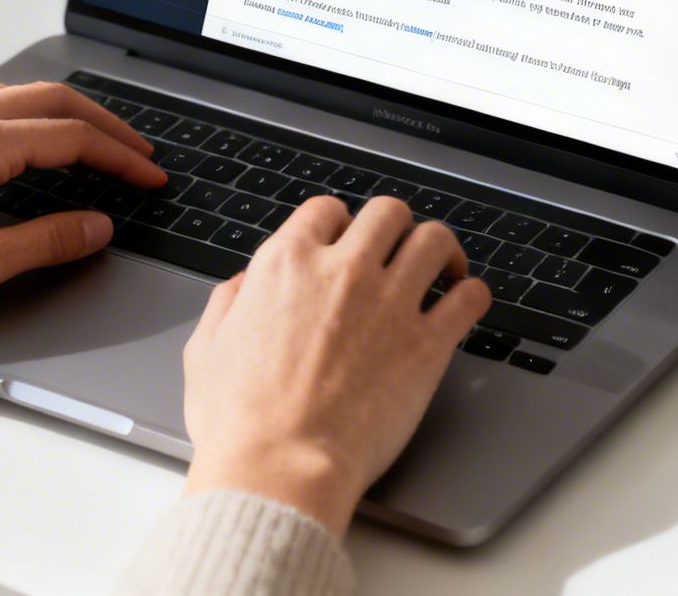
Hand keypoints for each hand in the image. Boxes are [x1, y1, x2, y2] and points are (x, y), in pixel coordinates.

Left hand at [0, 81, 165, 352]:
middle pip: (50, 100)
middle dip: (102, 124)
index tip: (149, 175)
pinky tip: (17, 139)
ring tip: (87, 140)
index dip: (121, 157)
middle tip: (136, 151)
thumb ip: (45, 242)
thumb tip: (94, 226)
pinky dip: (17, 112)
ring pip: (12, 94)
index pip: (73, 138)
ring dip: (59, 111)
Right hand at [179, 196, 490, 537]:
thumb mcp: (206, 350)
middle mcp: (343, 270)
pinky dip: (472, 295)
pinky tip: (464, 305)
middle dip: (395, 228)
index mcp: (288, 264)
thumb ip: (228, 304)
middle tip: (398, 252)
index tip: (347, 242)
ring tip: (443, 270)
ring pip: (434, 240)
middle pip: (389, 212)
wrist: (279, 466)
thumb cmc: (239, 421)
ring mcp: (389, 303)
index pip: (327, 210)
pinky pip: (469, 297)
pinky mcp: (426, 344)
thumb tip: (244, 286)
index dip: (339, 224)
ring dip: (441, 251)